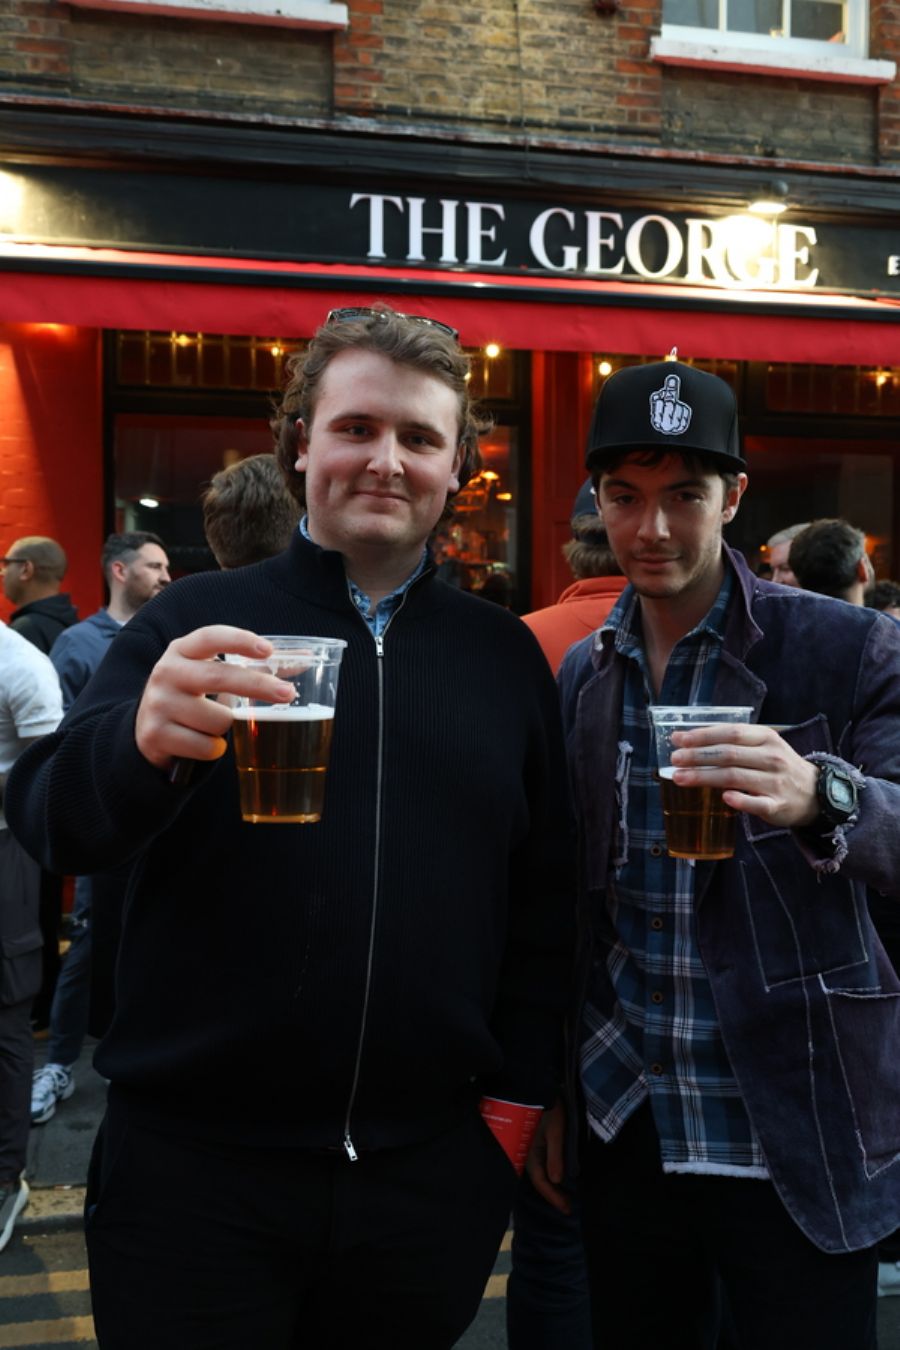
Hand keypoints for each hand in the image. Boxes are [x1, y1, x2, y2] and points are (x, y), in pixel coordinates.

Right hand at [134, 626, 294, 770]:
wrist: (145, 732)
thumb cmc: (192, 697)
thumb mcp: (211, 675)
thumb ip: (254, 667)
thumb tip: (306, 660)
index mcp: (182, 650)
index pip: (210, 637)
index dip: (239, 641)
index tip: (268, 651)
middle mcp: (166, 672)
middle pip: (219, 677)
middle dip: (258, 686)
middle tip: (288, 694)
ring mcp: (158, 703)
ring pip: (218, 719)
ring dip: (228, 726)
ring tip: (214, 725)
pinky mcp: (155, 734)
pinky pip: (206, 746)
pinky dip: (214, 749)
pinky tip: (202, 743)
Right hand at [524, 1100, 570, 1214]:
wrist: (536, 1088)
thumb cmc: (547, 1109)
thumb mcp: (555, 1132)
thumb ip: (555, 1156)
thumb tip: (556, 1181)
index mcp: (530, 1154)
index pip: (543, 1182)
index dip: (554, 1197)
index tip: (567, 1209)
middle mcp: (526, 1154)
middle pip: (539, 1181)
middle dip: (552, 1195)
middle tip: (567, 1207)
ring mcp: (528, 1148)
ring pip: (538, 1173)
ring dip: (550, 1186)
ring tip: (563, 1196)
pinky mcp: (532, 1142)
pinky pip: (538, 1164)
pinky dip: (547, 1174)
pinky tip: (555, 1177)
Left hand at [670, 723, 818, 829]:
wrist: (815, 794)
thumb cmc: (778, 767)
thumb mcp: (763, 747)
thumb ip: (733, 742)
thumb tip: (690, 740)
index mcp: (766, 738)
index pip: (731, 733)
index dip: (703, 735)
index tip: (678, 739)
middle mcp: (772, 758)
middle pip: (728, 754)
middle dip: (698, 756)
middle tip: (674, 760)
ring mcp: (776, 782)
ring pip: (735, 777)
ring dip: (705, 777)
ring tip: (680, 778)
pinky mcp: (777, 805)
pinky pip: (757, 803)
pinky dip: (740, 800)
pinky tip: (723, 798)